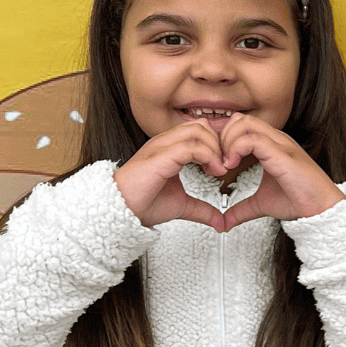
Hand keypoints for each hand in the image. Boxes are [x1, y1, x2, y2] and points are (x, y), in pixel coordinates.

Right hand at [114, 122, 231, 229]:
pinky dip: (208, 156)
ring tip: (218, 170)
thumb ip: (202, 209)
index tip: (222, 167)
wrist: (122, 210)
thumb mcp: (182, 205)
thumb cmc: (142, 203)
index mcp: (169, 149)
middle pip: (201, 125)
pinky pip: (190, 146)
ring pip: (198, 130)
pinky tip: (211, 172)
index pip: (199, 131)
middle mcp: (165, 143)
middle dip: (218, 144)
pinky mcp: (160, 157)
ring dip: (215, 149)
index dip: (216, 145)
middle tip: (223, 166)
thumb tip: (220, 221)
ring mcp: (161, 147)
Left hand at [217, 115, 344, 228]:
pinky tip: (231, 166)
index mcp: (272, 146)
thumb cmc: (301, 200)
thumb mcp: (262, 204)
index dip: (223, 141)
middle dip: (222, 138)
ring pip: (243, 123)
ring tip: (224, 165)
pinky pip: (251, 139)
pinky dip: (235, 150)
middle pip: (239, 119)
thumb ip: (241, 209)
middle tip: (217, 162)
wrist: (322, 208)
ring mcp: (279, 144)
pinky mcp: (281, 153)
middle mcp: (275, 140)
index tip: (217, 164)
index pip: (241, 126)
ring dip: (226, 142)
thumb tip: (225, 221)